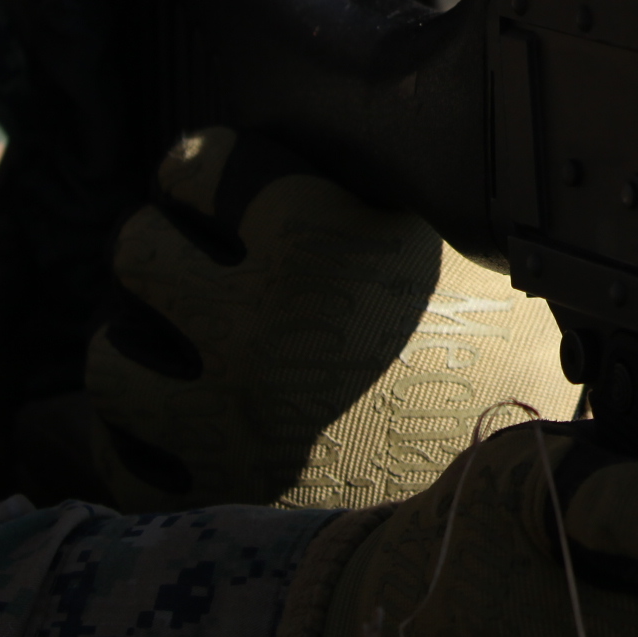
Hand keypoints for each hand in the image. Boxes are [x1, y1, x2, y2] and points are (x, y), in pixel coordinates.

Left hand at [87, 126, 581, 509]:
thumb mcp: (428, 230)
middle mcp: (265, 329)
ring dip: (133, 339)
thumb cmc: (486, 334)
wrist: (525, 468)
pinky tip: (170, 413)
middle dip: (160, 239)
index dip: (202, 163)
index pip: (199, 164)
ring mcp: (235, 421)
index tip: (209, 172)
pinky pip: (124, 461)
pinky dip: (136, 437)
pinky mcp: (227, 497)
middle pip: (138, 251)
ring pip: (112, 362)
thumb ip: (343, 184)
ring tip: (167, 334)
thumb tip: (260, 139)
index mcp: (323, 243)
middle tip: (187, 248)